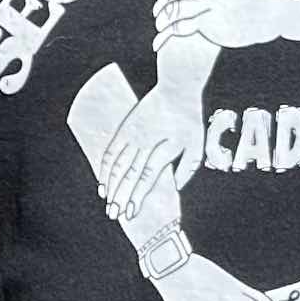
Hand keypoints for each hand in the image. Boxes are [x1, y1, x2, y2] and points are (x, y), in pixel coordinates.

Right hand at [95, 85, 204, 223]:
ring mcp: (133, 134)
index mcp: (164, 147)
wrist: (177, 86)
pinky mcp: (125, 127)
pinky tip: (102, 180)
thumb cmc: (189, 117)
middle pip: (129, 174)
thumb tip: (175, 187)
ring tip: (105, 201)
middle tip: (113, 214)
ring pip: (117, 163)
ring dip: (110, 184)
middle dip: (120, 196)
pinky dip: (104, 167)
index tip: (130, 212)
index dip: (137, 196)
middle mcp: (145, 142)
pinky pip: (110, 150)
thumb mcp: (197, 143)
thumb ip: (188, 168)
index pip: (147, 177)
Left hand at [150, 0, 292, 52]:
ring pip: (178, 8)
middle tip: (156, 13)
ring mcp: (215, 3)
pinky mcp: (215, 20)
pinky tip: (164, 39)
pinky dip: (170, 33)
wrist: (282, 14)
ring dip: (164, 19)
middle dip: (163, 3)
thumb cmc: (266, 5)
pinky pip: (185, 25)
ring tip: (159, 28)